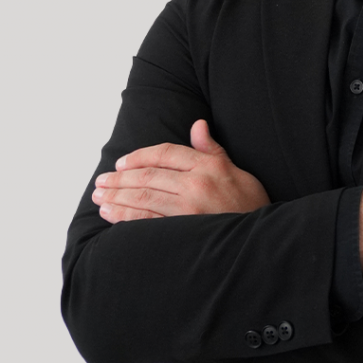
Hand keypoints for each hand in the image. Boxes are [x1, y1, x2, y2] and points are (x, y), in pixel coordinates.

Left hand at [92, 119, 269, 222]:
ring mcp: (188, 210)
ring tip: (99, 197)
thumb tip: (197, 124)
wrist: (262, 238)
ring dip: (117, 197)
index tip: (121, 162)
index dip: (139, 156)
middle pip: (148, 176)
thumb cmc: (250, 203)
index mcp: (208, 166)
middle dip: (119, 178)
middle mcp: (196, 185)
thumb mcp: (235, 170)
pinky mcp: (182, 232)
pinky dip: (125, 218)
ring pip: (143, 199)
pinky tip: (111, 215)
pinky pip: (146, 222)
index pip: (165, 153)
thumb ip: (212, 149)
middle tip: (101, 181)